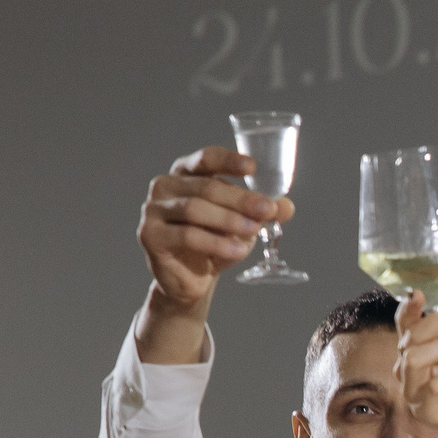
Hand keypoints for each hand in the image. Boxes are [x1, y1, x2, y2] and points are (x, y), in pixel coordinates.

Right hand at [137, 146, 290, 314]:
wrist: (190, 278)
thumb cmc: (215, 242)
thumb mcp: (243, 224)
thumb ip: (263, 212)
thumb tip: (287, 206)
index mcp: (186, 173)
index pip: (206, 159)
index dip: (228, 160)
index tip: (253, 167)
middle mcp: (165, 186)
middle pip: (206, 187)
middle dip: (240, 199)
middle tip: (267, 210)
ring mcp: (153, 209)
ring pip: (195, 209)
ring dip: (229, 220)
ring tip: (254, 230)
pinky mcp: (150, 235)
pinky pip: (187, 235)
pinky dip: (216, 242)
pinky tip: (238, 249)